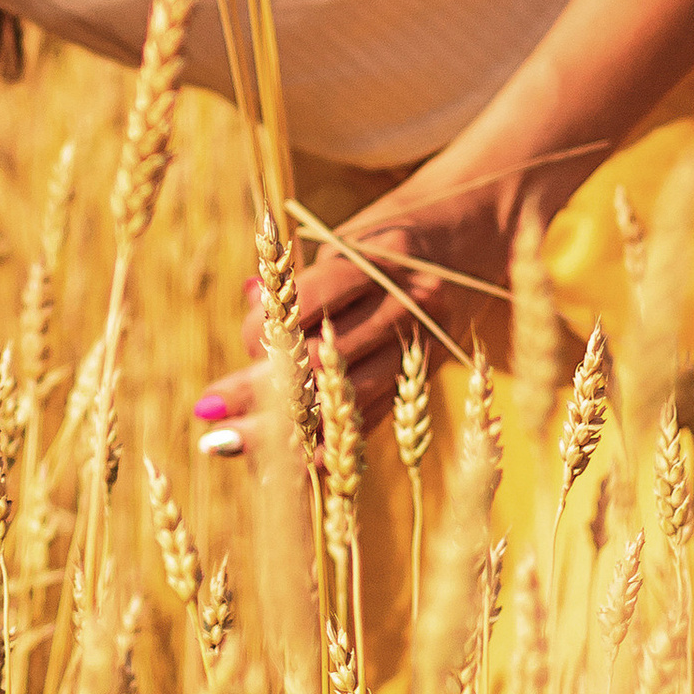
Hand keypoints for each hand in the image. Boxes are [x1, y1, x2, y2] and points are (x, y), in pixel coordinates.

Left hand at [194, 170, 522, 440]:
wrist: (483, 231)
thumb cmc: (392, 235)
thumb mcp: (345, 240)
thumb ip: (301, 281)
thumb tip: (248, 312)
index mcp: (382, 256)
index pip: (307, 303)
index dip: (261, 332)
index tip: (242, 341)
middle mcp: (409, 303)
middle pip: (323, 360)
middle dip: (261, 392)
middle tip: (209, 412)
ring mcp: (424, 344)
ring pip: (349, 399)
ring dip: (286, 428)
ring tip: (229, 444)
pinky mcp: (428, 374)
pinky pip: (374, 417)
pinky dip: (329, 442)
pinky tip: (287, 462)